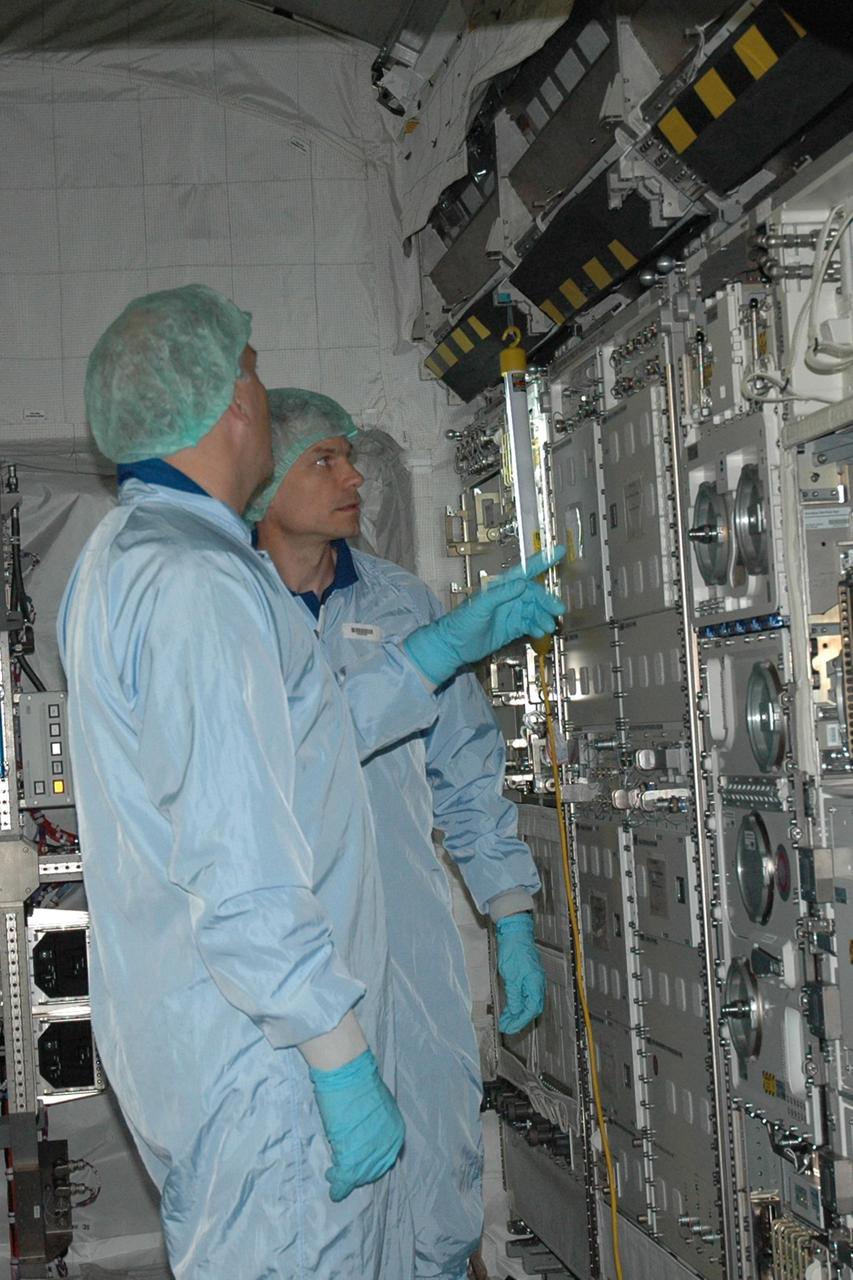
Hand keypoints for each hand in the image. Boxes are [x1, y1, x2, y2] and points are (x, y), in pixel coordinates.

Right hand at [309, 1049, 404, 1201]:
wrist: (347, 1073)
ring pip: (358, 1175)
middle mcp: (388, 1145)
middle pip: (373, 1169)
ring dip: (345, 1178)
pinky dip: (337, 1181)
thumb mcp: (376, 1105)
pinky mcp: (352, 1157)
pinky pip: (345, 1177)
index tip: (359, 1166)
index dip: (370, 1163)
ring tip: (334, 1175)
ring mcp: (371, 1152)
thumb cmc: (359, 1082)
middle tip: (345, 1174)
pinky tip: (331, 1178)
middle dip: (358, 1174)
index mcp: (395, 1131)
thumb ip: (375, 1124)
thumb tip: (365, 1132)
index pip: (384, 1156)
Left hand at [403, 547, 565, 686]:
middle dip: (546, 600)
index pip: (524, 571)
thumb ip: (501, 594)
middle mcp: (507, 598)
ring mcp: (510, 613)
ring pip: (534, 610)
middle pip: (533, 594)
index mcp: (500, 587)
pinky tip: (540, 632)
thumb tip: (521, 583)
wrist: (453, 646)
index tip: (559, 551)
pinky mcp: (511, 628)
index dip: (542, 561)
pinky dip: (537, 627)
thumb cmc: (460, 623)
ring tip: (548, 626)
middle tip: (557, 610)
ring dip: (543, 616)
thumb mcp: (480, 606)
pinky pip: (529, 624)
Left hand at [496, 913, 545, 1034]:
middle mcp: (537, 983)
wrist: (514, 931)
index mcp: (535, 984)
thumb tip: (515, 1012)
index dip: (519, 1021)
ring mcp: (533, 980)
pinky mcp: (527, 976)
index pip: (530, 1010)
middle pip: (531, 1009)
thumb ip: (514, 996)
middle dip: (518, 1020)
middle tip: (506, 1027)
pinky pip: (524, 995)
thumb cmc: (513, 950)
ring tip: (505, 1021)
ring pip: (528, 1003)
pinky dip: (517, 1004)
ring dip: (517, 1013)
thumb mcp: (511, 975)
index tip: (508, 1028)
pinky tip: (509, 1008)